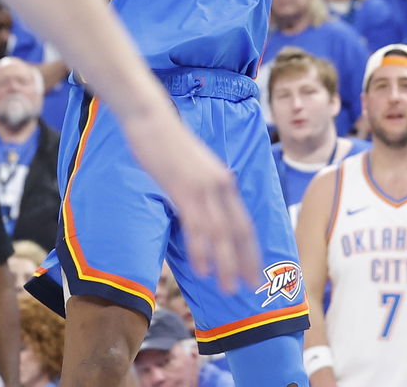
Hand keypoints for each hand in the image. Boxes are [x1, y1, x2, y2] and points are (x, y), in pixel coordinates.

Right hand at [119, 109, 259, 290]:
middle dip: (245, 262)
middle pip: (239, 231)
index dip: (251, 250)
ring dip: (225, 264)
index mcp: (224, 180)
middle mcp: (220, 185)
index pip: (244, 222)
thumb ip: (202, 188)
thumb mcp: (193, 167)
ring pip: (220, 234)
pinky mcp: (183, 188)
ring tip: (227, 289)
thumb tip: (202, 209)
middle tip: (250, 287)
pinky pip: (196, 226)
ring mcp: (203, 187)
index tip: (255, 271)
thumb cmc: (166, 141)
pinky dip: (201, 250)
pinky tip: (202, 269)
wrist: (151, 117)